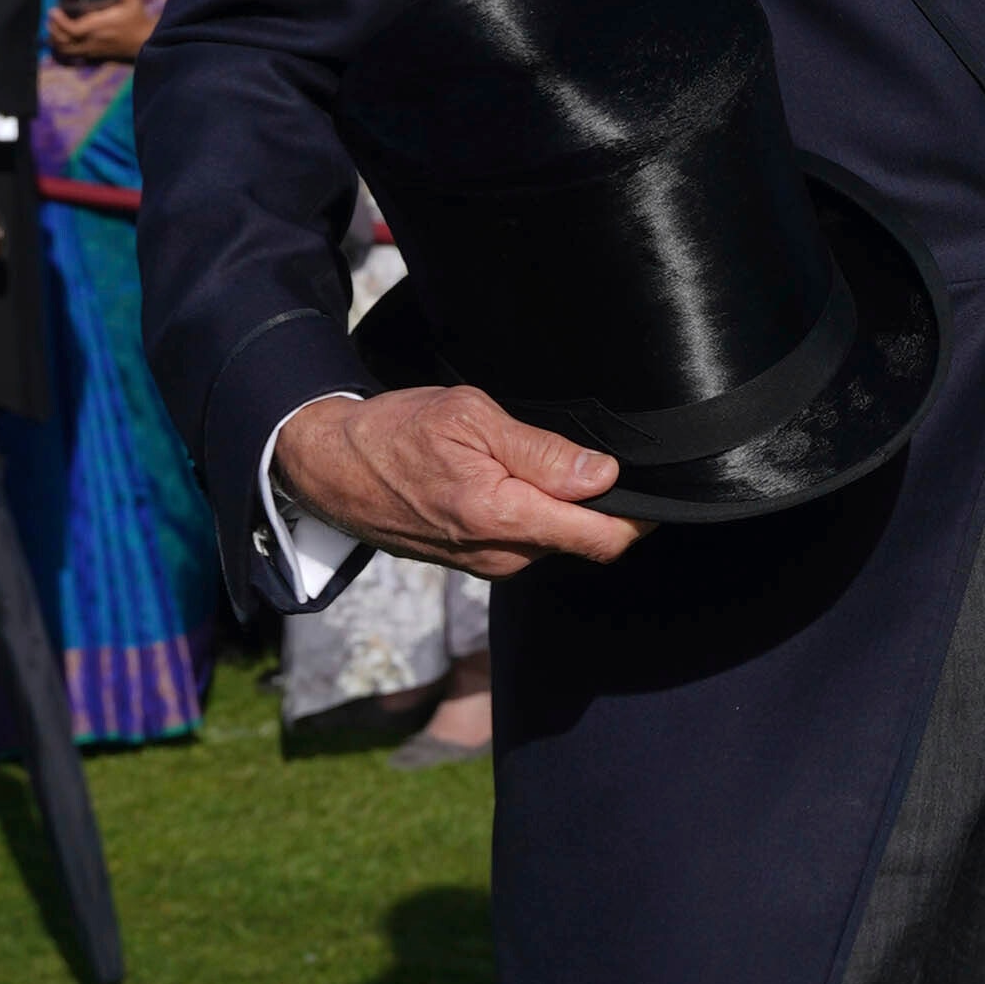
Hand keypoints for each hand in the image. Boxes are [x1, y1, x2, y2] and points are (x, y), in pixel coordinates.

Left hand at [46, 0, 155, 63]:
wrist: (146, 43)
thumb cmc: (138, 22)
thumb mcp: (133, 2)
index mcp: (99, 27)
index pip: (72, 29)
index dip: (59, 22)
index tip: (53, 10)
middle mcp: (92, 40)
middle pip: (63, 41)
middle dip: (53, 29)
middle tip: (52, 17)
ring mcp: (92, 50)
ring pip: (66, 50)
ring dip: (56, 39)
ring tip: (55, 27)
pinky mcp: (94, 55)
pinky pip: (73, 55)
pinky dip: (64, 48)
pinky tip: (63, 39)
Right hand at [275, 386, 641, 579]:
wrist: (330, 467)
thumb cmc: (395, 433)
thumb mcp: (469, 419)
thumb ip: (541, 452)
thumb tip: (601, 476)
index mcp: (502, 518)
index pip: (602, 538)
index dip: (638, 516)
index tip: (654, 488)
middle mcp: (500, 555)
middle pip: (585, 540)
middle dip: (600, 505)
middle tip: (589, 455)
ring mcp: (487, 565)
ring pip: (555, 540)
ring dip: (561, 507)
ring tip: (536, 460)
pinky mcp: (475, 563)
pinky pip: (526, 542)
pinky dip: (533, 514)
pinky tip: (511, 480)